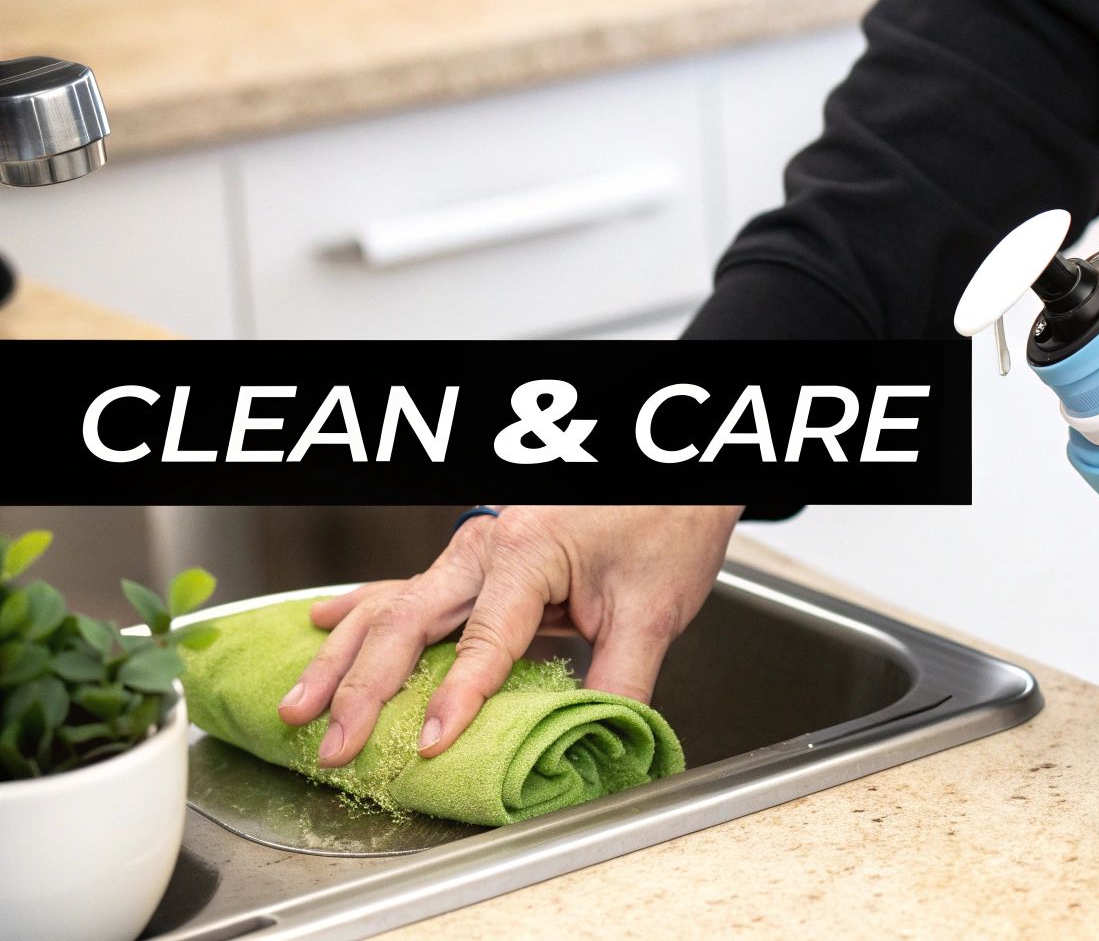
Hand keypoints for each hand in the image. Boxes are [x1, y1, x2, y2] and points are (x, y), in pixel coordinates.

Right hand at [278, 504, 742, 766]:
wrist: (674, 476)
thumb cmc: (664, 523)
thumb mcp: (653, 612)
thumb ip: (619, 683)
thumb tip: (596, 742)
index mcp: (527, 553)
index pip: (482, 642)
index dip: (455, 700)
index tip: (427, 746)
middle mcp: (486, 546)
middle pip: (407, 623)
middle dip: (363, 688)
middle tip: (334, 743)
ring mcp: (473, 550)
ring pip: (390, 606)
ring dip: (341, 659)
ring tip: (298, 706)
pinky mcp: (475, 559)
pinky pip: (403, 587)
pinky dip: (360, 612)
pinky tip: (320, 627)